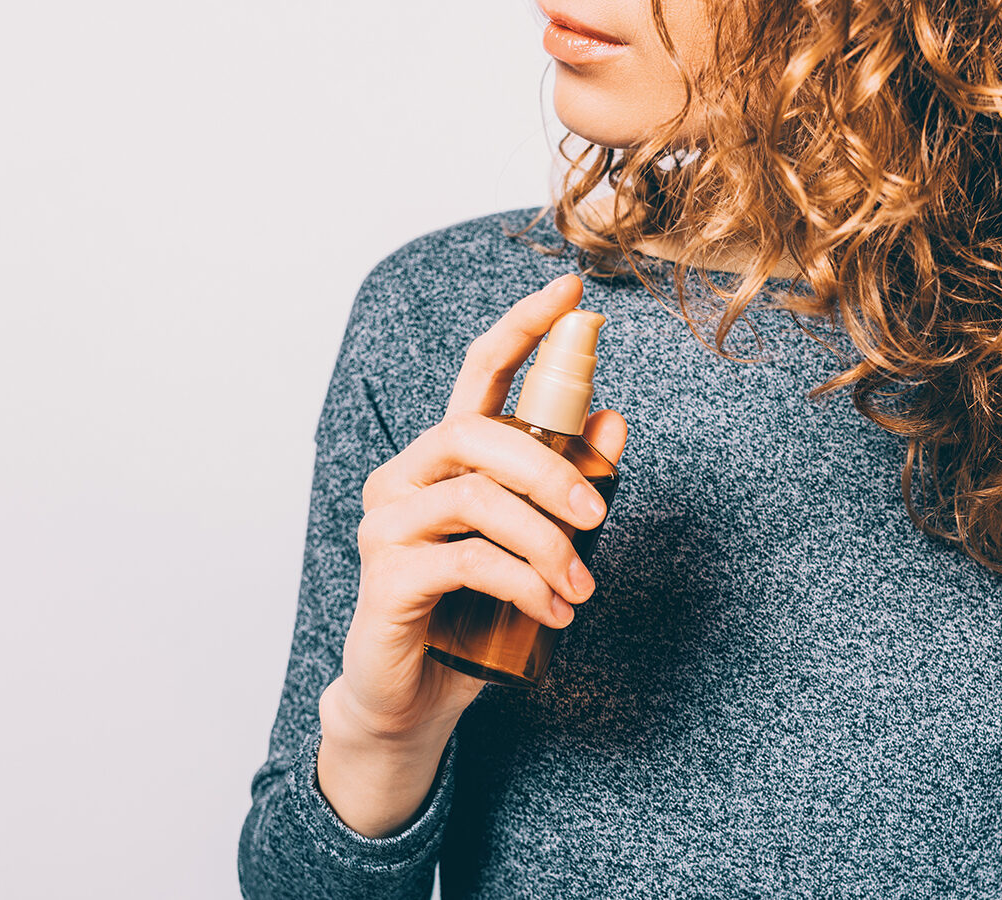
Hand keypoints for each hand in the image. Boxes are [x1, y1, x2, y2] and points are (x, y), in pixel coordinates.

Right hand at [318, 273, 629, 836]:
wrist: (418, 698)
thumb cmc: (477, 613)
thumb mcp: (538, 544)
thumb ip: (571, 483)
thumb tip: (615, 419)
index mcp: (446, 458)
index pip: (478, 372)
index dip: (522, 327)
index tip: (570, 290)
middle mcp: (406, 477)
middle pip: (478, 433)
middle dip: (553, 469)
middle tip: (601, 515)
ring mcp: (389, 524)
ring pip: (476, 497)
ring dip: (545, 541)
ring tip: (582, 587)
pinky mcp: (387, 575)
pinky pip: (465, 559)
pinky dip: (522, 582)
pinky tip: (552, 612)